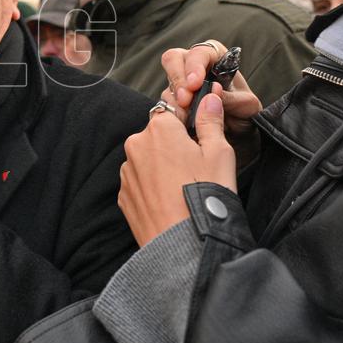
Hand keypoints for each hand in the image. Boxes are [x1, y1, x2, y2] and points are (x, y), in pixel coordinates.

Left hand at [119, 94, 236, 246]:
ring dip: (162, 165)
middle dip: (175, 144)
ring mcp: (127, 171)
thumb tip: (210, 98)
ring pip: (148, 158)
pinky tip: (171, 200)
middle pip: (158, 134)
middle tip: (197, 166)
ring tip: (184, 187)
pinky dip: (152, 186)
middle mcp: (136, 145)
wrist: (184, 243)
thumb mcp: (219, 153)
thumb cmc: (205, 196)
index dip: (189, 118)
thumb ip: (211, 120)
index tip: (200, 131)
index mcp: (159, 129)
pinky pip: (140, 182)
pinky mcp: (124, 195)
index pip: (173, 109)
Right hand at [160, 40, 262, 166]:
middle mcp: (195, 64)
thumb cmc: (244, 110)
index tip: (195, 84)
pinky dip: (172, 109)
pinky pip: (166, 100)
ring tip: (186, 115)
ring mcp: (182, 80)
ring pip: (168, 81)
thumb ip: (230, 97)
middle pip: (174, 59)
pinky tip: (182, 120)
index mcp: (215, 56)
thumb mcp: (245, 105)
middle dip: (177, 79)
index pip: (199, 53)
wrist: (238, 129)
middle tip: (184, 100)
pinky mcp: (174, 97)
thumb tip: (213, 90)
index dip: (194, 66)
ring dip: (174, 98)